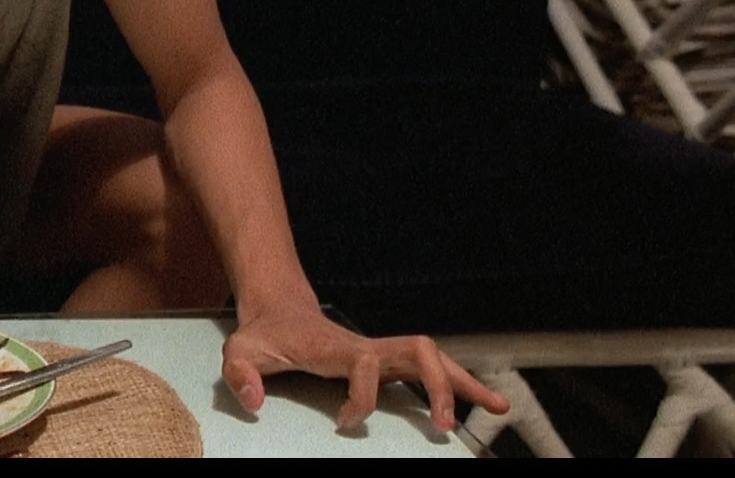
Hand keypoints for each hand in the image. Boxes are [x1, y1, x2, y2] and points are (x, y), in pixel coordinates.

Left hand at [221, 302, 508, 432]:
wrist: (278, 309)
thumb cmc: (263, 333)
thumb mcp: (238, 352)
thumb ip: (240, 376)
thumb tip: (254, 403)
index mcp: (336, 347)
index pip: (366, 365)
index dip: (360, 396)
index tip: (343, 422)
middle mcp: (367, 346)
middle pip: (419, 351)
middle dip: (438, 386)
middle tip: (445, 426)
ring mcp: (381, 351)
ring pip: (434, 358)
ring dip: (464, 382)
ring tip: (496, 408)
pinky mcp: (387, 361)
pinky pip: (429, 369)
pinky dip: (458, 384)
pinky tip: (483, 403)